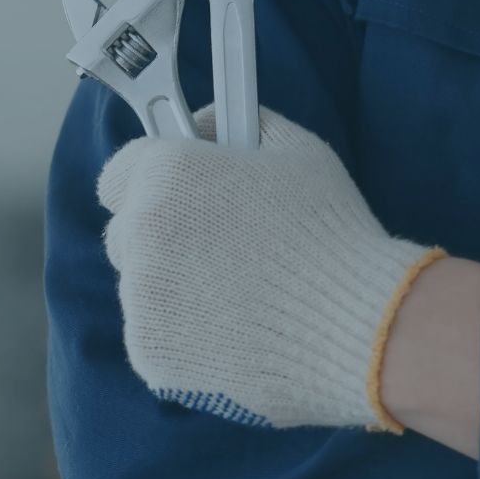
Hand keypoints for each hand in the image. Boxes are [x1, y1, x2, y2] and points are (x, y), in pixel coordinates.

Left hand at [97, 105, 446, 430]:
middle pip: (125, 233)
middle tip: (219, 250)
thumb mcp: (295, 149)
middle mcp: (140, 233)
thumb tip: (201, 125)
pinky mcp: (151, 354)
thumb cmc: (332, 231)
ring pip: (140, 289)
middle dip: (161, 238)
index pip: (118, 174)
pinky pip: (154, 337)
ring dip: (173, 289)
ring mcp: (140, 299)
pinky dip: (183, 337)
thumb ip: (237, 124)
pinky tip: (235, 331)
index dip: (151, 184)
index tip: (179, 199)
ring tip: (240, 297)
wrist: (361, 327)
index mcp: (166, 174)